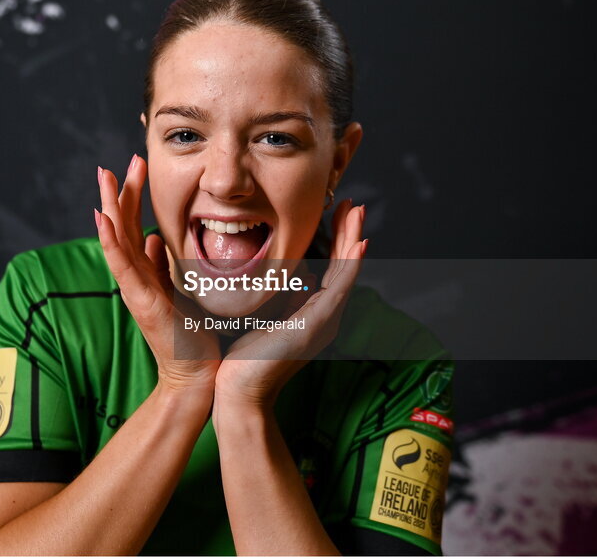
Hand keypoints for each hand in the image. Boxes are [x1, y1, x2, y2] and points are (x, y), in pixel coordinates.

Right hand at [94, 155, 220, 392]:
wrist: (195, 373)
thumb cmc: (189, 334)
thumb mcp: (177, 289)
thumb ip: (162, 265)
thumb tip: (157, 238)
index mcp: (144, 271)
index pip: (135, 225)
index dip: (133, 195)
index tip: (137, 165)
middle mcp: (134, 276)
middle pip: (122, 225)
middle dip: (121, 191)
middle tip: (123, 159)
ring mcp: (134, 288)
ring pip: (117, 239)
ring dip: (110, 206)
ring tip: (104, 177)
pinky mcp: (141, 301)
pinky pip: (122, 266)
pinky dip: (111, 242)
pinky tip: (103, 219)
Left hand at [213, 200, 367, 408]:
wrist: (239, 391)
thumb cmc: (244, 360)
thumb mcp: (266, 318)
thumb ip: (284, 299)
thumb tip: (299, 277)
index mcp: (313, 314)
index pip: (331, 270)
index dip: (337, 241)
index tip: (338, 213)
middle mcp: (324, 317)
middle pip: (343, 267)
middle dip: (349, 233)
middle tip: (354, 204)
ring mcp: (324, 322)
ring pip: (345, 273)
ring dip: (353, 240)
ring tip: (357, 213)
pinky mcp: (317, 325)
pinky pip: (339, 289)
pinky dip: (350, 265)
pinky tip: (357, 245)